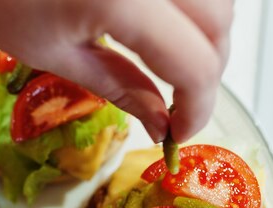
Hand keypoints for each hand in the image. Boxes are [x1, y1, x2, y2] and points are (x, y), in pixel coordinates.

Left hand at [0, 0, 232, 142]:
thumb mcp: (51, 52)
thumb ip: (119, 85)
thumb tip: (160, 122)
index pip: (196, 62)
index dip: (197, 107)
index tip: (179, 131)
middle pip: (220, 20)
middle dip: (208, 70)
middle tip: (177, 102)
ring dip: (205, 32)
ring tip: (172, 63)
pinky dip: (188, 3)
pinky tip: (162, 22)